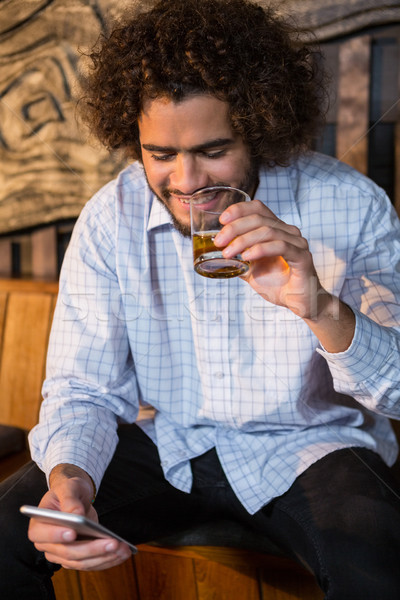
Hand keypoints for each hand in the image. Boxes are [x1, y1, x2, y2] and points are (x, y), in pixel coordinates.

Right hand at [28, 465, 131, 570]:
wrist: (74, 497)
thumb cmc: (68, 491)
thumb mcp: (68, 488)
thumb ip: (69, 500)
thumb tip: (75, 514)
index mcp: (38, 526)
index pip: (42, 535)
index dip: (57, 536)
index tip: (72, 533)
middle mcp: (47, 545)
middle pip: (68, 552)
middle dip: (92, 549)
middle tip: (113, 542)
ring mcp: (62, 554)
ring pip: (82, 562)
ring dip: (104, 558)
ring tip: (122, 549)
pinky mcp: (76, 558)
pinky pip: (91, 564)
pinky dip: (107, 561)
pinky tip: (122, 554)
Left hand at [215, 199, 354, 351]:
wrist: (300, 304)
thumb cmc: (279, 286)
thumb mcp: (251, 271)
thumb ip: (238, 261)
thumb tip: (216, 256)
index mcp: (277, 230)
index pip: (258, 208)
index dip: (239, 209)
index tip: (222, 220)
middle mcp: (289, 232)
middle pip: (259, 219)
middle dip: (235, 228)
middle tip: (219, 241)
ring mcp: (297, 243)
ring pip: (268, 231)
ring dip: (243, 240)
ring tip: (228, 252)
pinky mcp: (302, 256)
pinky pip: (280, 246)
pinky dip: (260, 249)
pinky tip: (247, 256)